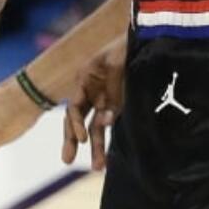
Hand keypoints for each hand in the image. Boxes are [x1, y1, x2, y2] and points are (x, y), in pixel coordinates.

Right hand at [61, 36, 126, 169]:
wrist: (142, 40)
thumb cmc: (126, 48)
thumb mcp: (117, 65)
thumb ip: (111, 92)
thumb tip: (105, 122)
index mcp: (84, 79)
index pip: (74, 107)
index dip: (75, 124)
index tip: (82, 139)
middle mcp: (89, 91)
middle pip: (77, 120)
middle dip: (72, 140)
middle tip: (67, 161)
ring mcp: (102, 99)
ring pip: (94, 126)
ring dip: (95, 146)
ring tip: (97, 167)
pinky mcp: (115, 104)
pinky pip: (108, 123)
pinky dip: (107, 138)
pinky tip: (106, 156)